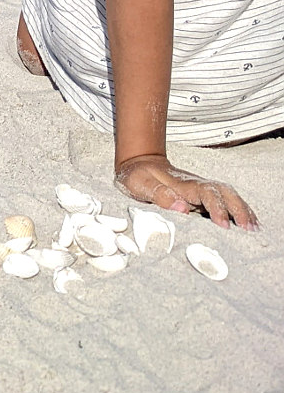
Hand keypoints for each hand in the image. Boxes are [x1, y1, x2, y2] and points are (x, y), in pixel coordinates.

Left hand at [114, 154, 257, 229]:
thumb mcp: (140, 183)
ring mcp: (201, 189)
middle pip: (224, 192)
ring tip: (254, 229)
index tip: (223, 225)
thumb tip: (182, 208)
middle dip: (238, 208)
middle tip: (248, 229)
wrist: (139, 162)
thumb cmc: (138, 176)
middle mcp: (197, 185)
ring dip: (242, 209)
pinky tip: (247, 222)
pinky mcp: (202, 195)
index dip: (217, 208)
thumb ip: (159, 194)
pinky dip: (239, 209)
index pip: (207, 194)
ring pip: (228, 194)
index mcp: (183, 184)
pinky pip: (225, 200)